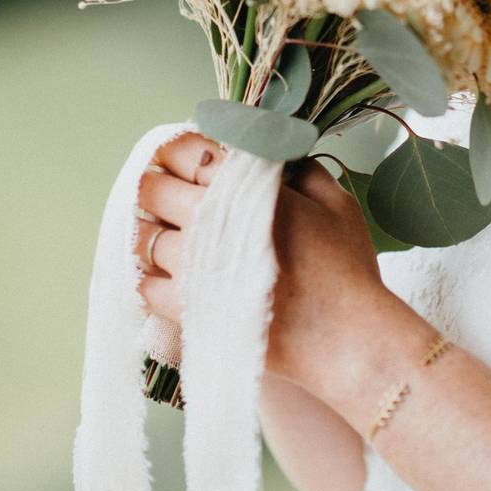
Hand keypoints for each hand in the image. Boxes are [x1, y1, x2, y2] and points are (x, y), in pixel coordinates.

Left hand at [135, 132, 390, 386]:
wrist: (344, 339)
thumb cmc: (346, 271)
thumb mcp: (338, 206)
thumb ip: (303, 173)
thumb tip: (278, 159)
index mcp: (242, 189)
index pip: (187, 152)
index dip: (180, 151)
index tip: (186, 160)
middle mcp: (207, 222)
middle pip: (153, 190)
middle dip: (158, 187)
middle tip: (169, 196)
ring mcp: (191, 268)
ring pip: (143, 239)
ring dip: (153, 235)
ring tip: (170, 240)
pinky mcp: (187, 309)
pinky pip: (147, 288)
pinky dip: (154, 280)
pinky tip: (174, 279)